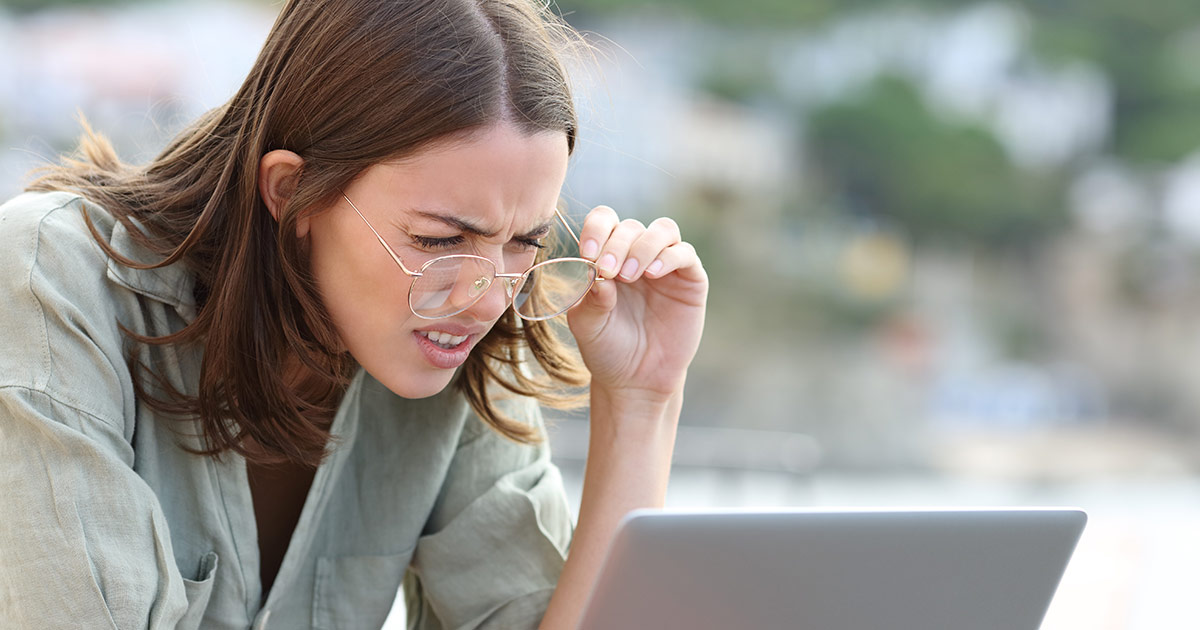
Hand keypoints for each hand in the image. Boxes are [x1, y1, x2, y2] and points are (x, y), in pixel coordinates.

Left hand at [565, 206, 707, 401]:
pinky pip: (685, 254)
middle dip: (617, 244)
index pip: (604, 221)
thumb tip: (598, 275)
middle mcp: (637, 254)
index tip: (588, 253)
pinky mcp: (690, 280)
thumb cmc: (607, 348)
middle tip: (609, 270)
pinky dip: (670, 257)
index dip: (596, 229)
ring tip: (631, 274)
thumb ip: (589, 299)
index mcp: (608, 256)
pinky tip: (654, 274)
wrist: (636, 379)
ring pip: (662, 230)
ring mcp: (665, 265)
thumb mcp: (588, 325)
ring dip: (644, 245)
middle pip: (631, 226)